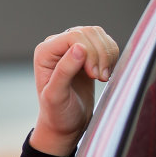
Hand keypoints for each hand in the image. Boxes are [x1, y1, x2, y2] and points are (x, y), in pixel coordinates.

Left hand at [30, 25, 121, 155]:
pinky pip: (105, 42)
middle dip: (100, 55)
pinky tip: (105, 73)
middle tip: (100, 79)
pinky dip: (111, 55)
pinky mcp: (86, 53)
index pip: (74, 36)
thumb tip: (78, 48)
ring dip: (107, 55)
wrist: (66, 123)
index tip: (94, 75)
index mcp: (44, 52)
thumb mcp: (57, 96)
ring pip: (98, 35)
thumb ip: (64, 72)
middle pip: (88, 33)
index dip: (90, 52)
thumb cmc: (58, 113)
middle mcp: (56, 46)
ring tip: (102, 78)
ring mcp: (72, 47)